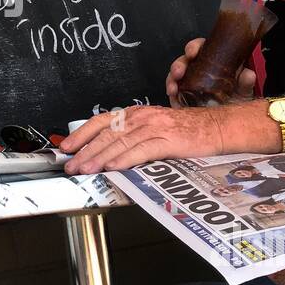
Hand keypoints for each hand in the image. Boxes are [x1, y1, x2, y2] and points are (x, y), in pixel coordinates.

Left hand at [61, 103, 225, 173]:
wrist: (217, 127)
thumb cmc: (186, 131)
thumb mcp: (153, 128)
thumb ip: (131, 137)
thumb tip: (105, 153)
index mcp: (135, 114)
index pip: (101, 121)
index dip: (82, 134)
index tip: (66, 148)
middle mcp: (141, 117)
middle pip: (107, 134)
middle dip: (85, 151)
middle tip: (70, 166)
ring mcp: (155, 127)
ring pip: (121, 142)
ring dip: (99, 157)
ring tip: (85, 169)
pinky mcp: (168, 140)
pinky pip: (142, 150)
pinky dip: (125, 159)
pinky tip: (113, 167)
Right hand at [166, 37, 256, 108]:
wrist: (232, 122)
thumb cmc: (237, 101)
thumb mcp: (244, 91)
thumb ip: (245, 82)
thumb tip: (248, 74)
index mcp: (212, 61)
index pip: (200, 48)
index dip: (193, 47)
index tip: (192, 52)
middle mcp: (198, 71)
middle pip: (184, 62)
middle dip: (178, 65)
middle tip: (178, 72)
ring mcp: (188, 84)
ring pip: (174, 77)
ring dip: (171, 81)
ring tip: (173, 89)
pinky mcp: (182, 98)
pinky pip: (173, 95)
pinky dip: (171, 97)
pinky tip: (173, 100)